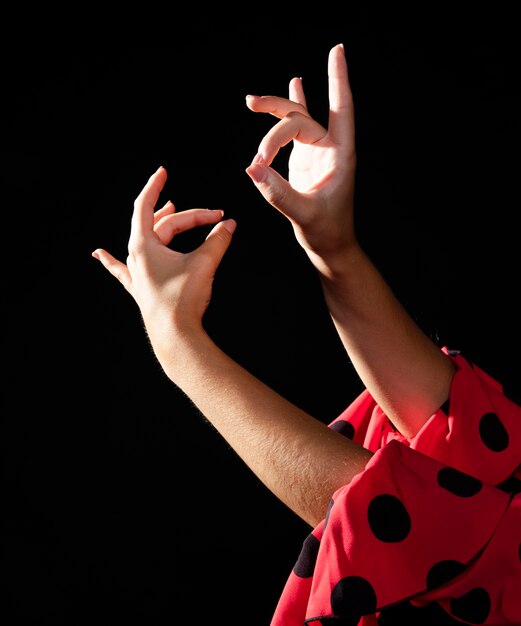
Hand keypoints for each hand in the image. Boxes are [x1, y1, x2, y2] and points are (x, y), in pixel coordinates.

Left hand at [92, 166, 235, 338]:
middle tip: (214, 216)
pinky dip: (111, 260)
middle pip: (162, 224)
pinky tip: (98, 254)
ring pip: (148, 239)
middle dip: (188, 216)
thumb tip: (229, 225)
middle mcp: (136, 256)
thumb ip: (217, 240)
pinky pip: (122, 269)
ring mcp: (136, 273)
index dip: (156, 186)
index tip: (163, 171)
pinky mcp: (140, 288)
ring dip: (161, 223)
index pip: (146, 205)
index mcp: (144, 245)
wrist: (175, 335)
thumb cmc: (184, 299)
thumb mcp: (204, 263)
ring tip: (170, 207)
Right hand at [245, 43, 356, 273]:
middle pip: (301, 117)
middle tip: (255, 133)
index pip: (341, 110)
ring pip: (294, 120)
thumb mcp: (303, 214)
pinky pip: (294, 128)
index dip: (338, 80)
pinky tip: (295, 84)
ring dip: (274, 110)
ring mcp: (316, 151)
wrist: (329, 245)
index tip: (337, 51)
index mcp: (340, 155)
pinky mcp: (304, 158)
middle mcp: (330, 148)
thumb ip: (278, 192)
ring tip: (251, 101)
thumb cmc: (326, 232)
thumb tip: (252, 169)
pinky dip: (291, 108)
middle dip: (276, 120)